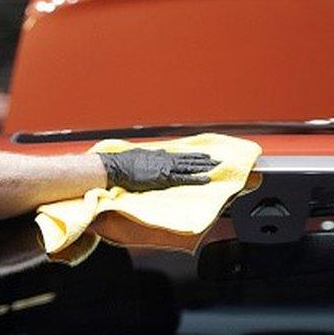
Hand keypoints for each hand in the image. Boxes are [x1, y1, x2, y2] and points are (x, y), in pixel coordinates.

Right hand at [97, 148, 219, 191]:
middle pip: (189, 159)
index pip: (181, 156)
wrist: (115, 166)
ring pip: (190, 166)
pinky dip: (197, 178)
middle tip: (218, 160)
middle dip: (204, 160)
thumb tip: (155, 156)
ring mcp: (166, 168)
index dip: (194, 156)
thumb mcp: (137, 156)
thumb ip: (148, 157)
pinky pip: (185, 178)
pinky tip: (207, 179)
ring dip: (205, 167)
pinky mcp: (164, 178)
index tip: (205, 155)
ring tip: (218, 167)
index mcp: (159, 155)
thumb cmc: (122, 163)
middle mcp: (165, 159)